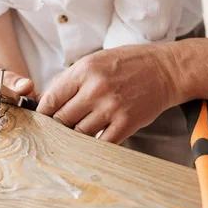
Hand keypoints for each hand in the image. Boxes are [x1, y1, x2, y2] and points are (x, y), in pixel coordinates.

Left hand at [36, 43, 179, 143]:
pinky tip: (93, 143)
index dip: (43, 114)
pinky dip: (94, 146)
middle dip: (57, 127)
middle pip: (62, 119)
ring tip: (76, 136)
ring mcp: (111, 107)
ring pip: (79, 134)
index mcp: (85, 70)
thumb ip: (71, 79)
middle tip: (57, 131)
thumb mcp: (96, 61)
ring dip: (75, 137)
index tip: (42, 120)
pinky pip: (101, 143)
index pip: (52, 99)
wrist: (165, 70)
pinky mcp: (126, 123)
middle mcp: (96, 89)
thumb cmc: (129, 64)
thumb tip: (46, 100)